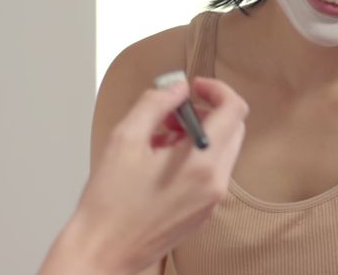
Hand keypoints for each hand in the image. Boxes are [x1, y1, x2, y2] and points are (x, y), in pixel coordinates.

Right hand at [41, 77, 247, 274]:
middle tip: (171, 113)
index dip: (217, 89)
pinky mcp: (204, 212)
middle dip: (206, 112)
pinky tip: (161, 162)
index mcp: (201, 163)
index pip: (234, 110)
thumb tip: (178, 87)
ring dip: (200, 134)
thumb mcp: (125, 139)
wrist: (103, 251)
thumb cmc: (109, 202)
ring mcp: (212, 200)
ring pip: (223, 150)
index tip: (194, 87)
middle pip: (233, 129)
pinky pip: (213, 172)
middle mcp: (215, 183)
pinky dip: (196, 156)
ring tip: (160, 139)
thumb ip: (155, 104)